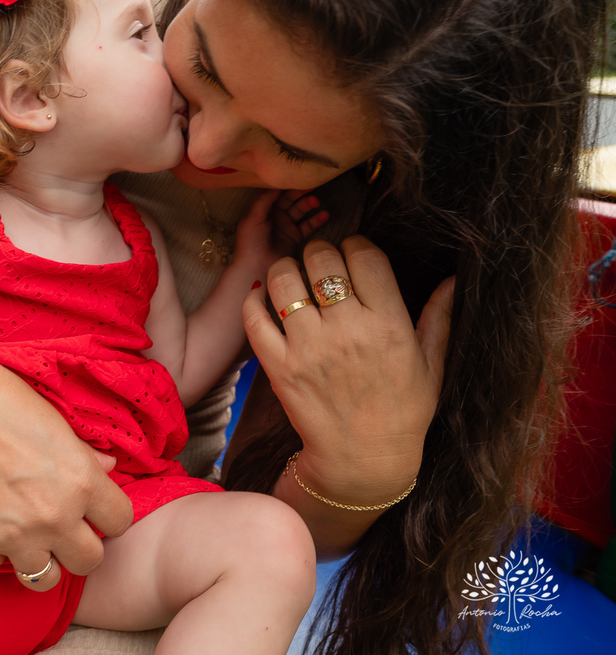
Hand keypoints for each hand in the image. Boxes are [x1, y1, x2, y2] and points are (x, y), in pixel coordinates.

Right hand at [0, 349, 132, 590]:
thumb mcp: (55, 422)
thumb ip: (84, 456)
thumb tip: (108, 469)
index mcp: (81, 481)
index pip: (121, 522)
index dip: (107, 515)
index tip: (91, 509)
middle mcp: (55, 515)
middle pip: (90, 561)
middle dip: (77, 546)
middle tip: (58, 527)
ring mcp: (15, 535)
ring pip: (45, 580)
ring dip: (38, 558)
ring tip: (23, 534)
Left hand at [229, 190, 328, 282]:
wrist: (257, 269)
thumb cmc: (250, 243)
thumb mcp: (252, 218)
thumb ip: (264, 200)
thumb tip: (276, 184)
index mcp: (262, 209)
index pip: (276, 192)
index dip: (286, 185)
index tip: (297, 177)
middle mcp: (275, 216)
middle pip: (290, 199)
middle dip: (299, 192)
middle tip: (310, 186)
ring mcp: (286, 226)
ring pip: (300, 210)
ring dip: (309, 204)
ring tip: (315, 201)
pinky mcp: (296, 237)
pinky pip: (309, 225)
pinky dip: (318, 219)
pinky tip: (325, 214)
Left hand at [242, 237, 453, 502]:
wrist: (363, 463)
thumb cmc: (402, 413)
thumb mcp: (432, 367)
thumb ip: (440, 319)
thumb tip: (454, 279)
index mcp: (388, 325)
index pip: (365, 255)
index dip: (356, 244)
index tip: (352, 254)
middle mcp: (348, 332)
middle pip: (321, 259)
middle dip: (319, 251)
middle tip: (319, 263)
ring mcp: (309, 349)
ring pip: (283, 279)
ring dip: (285, 269)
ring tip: (292, 277)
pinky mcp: (278, 367)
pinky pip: (254, 317)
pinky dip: (255, 301)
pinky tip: (265, 300)